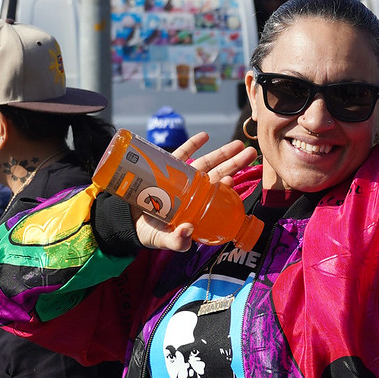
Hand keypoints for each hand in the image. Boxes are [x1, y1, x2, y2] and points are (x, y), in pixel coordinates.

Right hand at [131, 133, 259, 250]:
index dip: (227, 186)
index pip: (216, 194)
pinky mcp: (165, 167)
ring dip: (221, 152)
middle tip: (250, 152)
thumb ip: (176, 241)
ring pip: (205, 162)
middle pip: (216, 174)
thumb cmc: (150, 233)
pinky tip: (205, 136)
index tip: (235, 179)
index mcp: (196, 206)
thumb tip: (187, 231)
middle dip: (233, 163)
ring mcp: (181, 178)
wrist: (128, 221)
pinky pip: (182, 154)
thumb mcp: (163, 239)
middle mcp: (193, 191)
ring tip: (237, 144)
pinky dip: (193, 144)